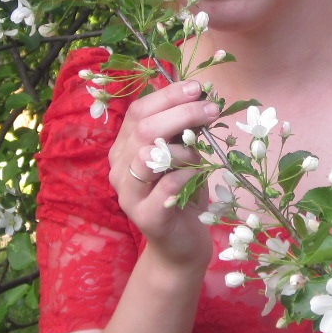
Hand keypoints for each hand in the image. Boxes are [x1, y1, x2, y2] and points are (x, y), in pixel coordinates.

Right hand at [109, 78, 221, 267]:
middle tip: (212, 110)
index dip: (168, 96)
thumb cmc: (182, 193)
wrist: (182, 243)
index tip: (198, 88)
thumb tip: (199, 94)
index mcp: (125, 148)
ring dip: (182, 148)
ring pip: (147, 156)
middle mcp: (119, 168)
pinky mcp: (145, 217)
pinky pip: (165, 186)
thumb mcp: (182, 155)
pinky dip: (187, 175)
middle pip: (144, 129)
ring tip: (201, 153)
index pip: (138, 111)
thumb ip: (181, 130)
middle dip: (182, 114)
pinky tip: (198, 175)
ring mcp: (129, 194)